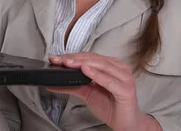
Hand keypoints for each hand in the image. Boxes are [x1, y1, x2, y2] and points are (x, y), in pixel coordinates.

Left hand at [46, 53, 160, 130]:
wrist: (126, 124)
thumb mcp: (88, 94)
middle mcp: (119, 68)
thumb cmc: (111, 107)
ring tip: (68, 63)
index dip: (72, 56)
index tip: (56, 58)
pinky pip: (109, 80)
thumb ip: (73, 87)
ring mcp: (124, 77)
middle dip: (74, 59)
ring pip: (101, 66)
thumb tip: (53, 83)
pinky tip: (85, 71)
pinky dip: (96, 75)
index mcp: (111, 66)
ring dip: (83, 63)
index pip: (89, 56)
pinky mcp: (126, 90)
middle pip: (94, 59)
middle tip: (59, 60)